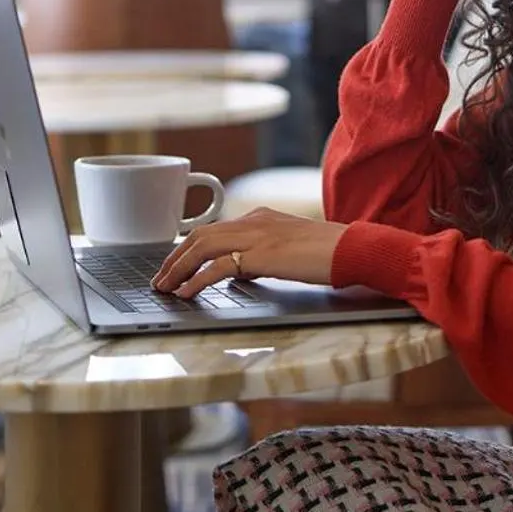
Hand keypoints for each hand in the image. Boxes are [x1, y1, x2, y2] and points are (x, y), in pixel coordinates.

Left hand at [151, 209, 349, 297]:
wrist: (353, 249)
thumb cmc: (329, 253)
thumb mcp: (289, 250)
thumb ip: (262, 255)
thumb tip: (240, 271)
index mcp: (260, 217)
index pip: (213, 229)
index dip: (188, 248)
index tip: (174, 266)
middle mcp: (254, 221)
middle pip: (200, 235)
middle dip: (175, 258)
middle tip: (159, 279)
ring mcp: (257, 235)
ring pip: (202, 247)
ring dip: (178, 268)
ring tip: (164, 288)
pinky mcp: (261, 254)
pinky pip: (218, 267)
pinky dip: (197, 281)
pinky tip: (186, 294)